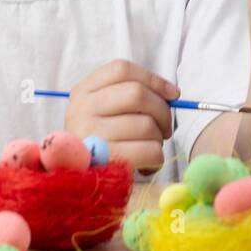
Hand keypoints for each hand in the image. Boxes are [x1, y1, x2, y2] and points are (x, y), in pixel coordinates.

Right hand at [64, 59, 179, 173]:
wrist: (77, 180)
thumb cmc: (102, 141)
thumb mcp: (103, 110)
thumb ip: (131, 93)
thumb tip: (172, 93)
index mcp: (83, 91)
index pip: (122, 69)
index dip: (153, 79)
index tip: (173, 94)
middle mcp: (81, 109)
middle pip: (137, 94)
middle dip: (162, 110)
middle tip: (165, 126)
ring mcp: (90, 135)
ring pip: (146, 124)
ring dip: (159, 137)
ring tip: (150, 145)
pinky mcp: (104, 162)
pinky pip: (149, 150)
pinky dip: (157, 156)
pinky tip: (148, 161)